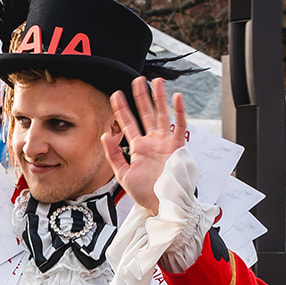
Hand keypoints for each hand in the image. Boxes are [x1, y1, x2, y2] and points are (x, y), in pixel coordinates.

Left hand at [102, 78, 186, 213]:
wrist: (162, 204)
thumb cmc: (145, 193)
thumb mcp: (123, 175)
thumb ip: (114, 155)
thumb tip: (105, 135)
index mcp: (139, 148)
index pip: (128, 123)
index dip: (122, 109)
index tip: (116, 94)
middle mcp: (152, 142)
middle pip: (146, 114)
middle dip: (141, 97)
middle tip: (137, 80)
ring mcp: (165, 143)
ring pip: (162, 115)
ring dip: (159, 98)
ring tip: (155, 81)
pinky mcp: (177, 147)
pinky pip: (179, 126)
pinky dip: (179, 112)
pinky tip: (176, 97)